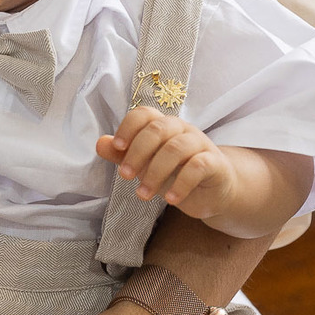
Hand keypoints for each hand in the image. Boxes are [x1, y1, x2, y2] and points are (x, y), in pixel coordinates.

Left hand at [97, 108, 235, 220]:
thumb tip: (100, 143)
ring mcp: (200, 144)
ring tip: (143, 195)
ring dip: (155, 173)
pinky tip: (171, 200)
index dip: (128, 127)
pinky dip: (181, 184)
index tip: (117, 147)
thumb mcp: (144, 166)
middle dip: (137, 153)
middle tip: (125, 176)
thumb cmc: (175, 174)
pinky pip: (198, 166)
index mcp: (162, 126)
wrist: (212, 192)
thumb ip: (122, 155)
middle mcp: (182, 129)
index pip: (144, 114)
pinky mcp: (215, 163)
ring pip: (176, 148)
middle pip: (157, 129)